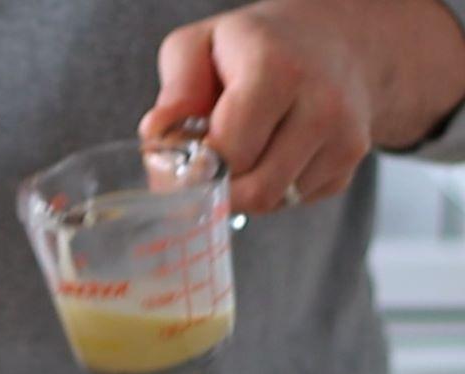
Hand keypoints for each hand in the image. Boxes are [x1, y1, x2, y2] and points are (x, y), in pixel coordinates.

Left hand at [140, 0, 464, 212]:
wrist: (332, 40)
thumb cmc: (254, 45)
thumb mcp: (202, 44)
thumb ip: (176, 88)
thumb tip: (155, 132)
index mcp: (278, 70)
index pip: (228, 153)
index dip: (197, 167)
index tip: (185, 158)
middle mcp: (322, 106)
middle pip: (255, 189)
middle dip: (219, 187)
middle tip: (204, 166)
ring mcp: (344, 138)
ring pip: (273, 201)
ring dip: (243, 190)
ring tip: (238, 152)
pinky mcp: (350, 163)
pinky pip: (293, 202)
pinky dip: (270, 189)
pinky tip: (269, 154)